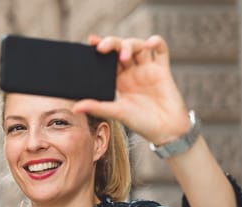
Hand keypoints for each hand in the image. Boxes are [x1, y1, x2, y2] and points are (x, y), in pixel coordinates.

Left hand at [72, 35, 189, 145]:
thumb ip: (97, 107)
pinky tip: (150, 43)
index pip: (107, 59)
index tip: (91, 41)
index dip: (100, 48)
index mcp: (118, 80)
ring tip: (124, 56)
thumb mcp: (116, 113)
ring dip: (130, 45)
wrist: (165, 131)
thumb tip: (75, 107)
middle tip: (102, 47)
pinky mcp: (163, 70)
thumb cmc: (141, 123)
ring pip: (139, 46)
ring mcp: (147, 69)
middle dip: (112, 44)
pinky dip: (156, 42)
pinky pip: (161, 50)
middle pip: (121, 48)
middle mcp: (132, 72)